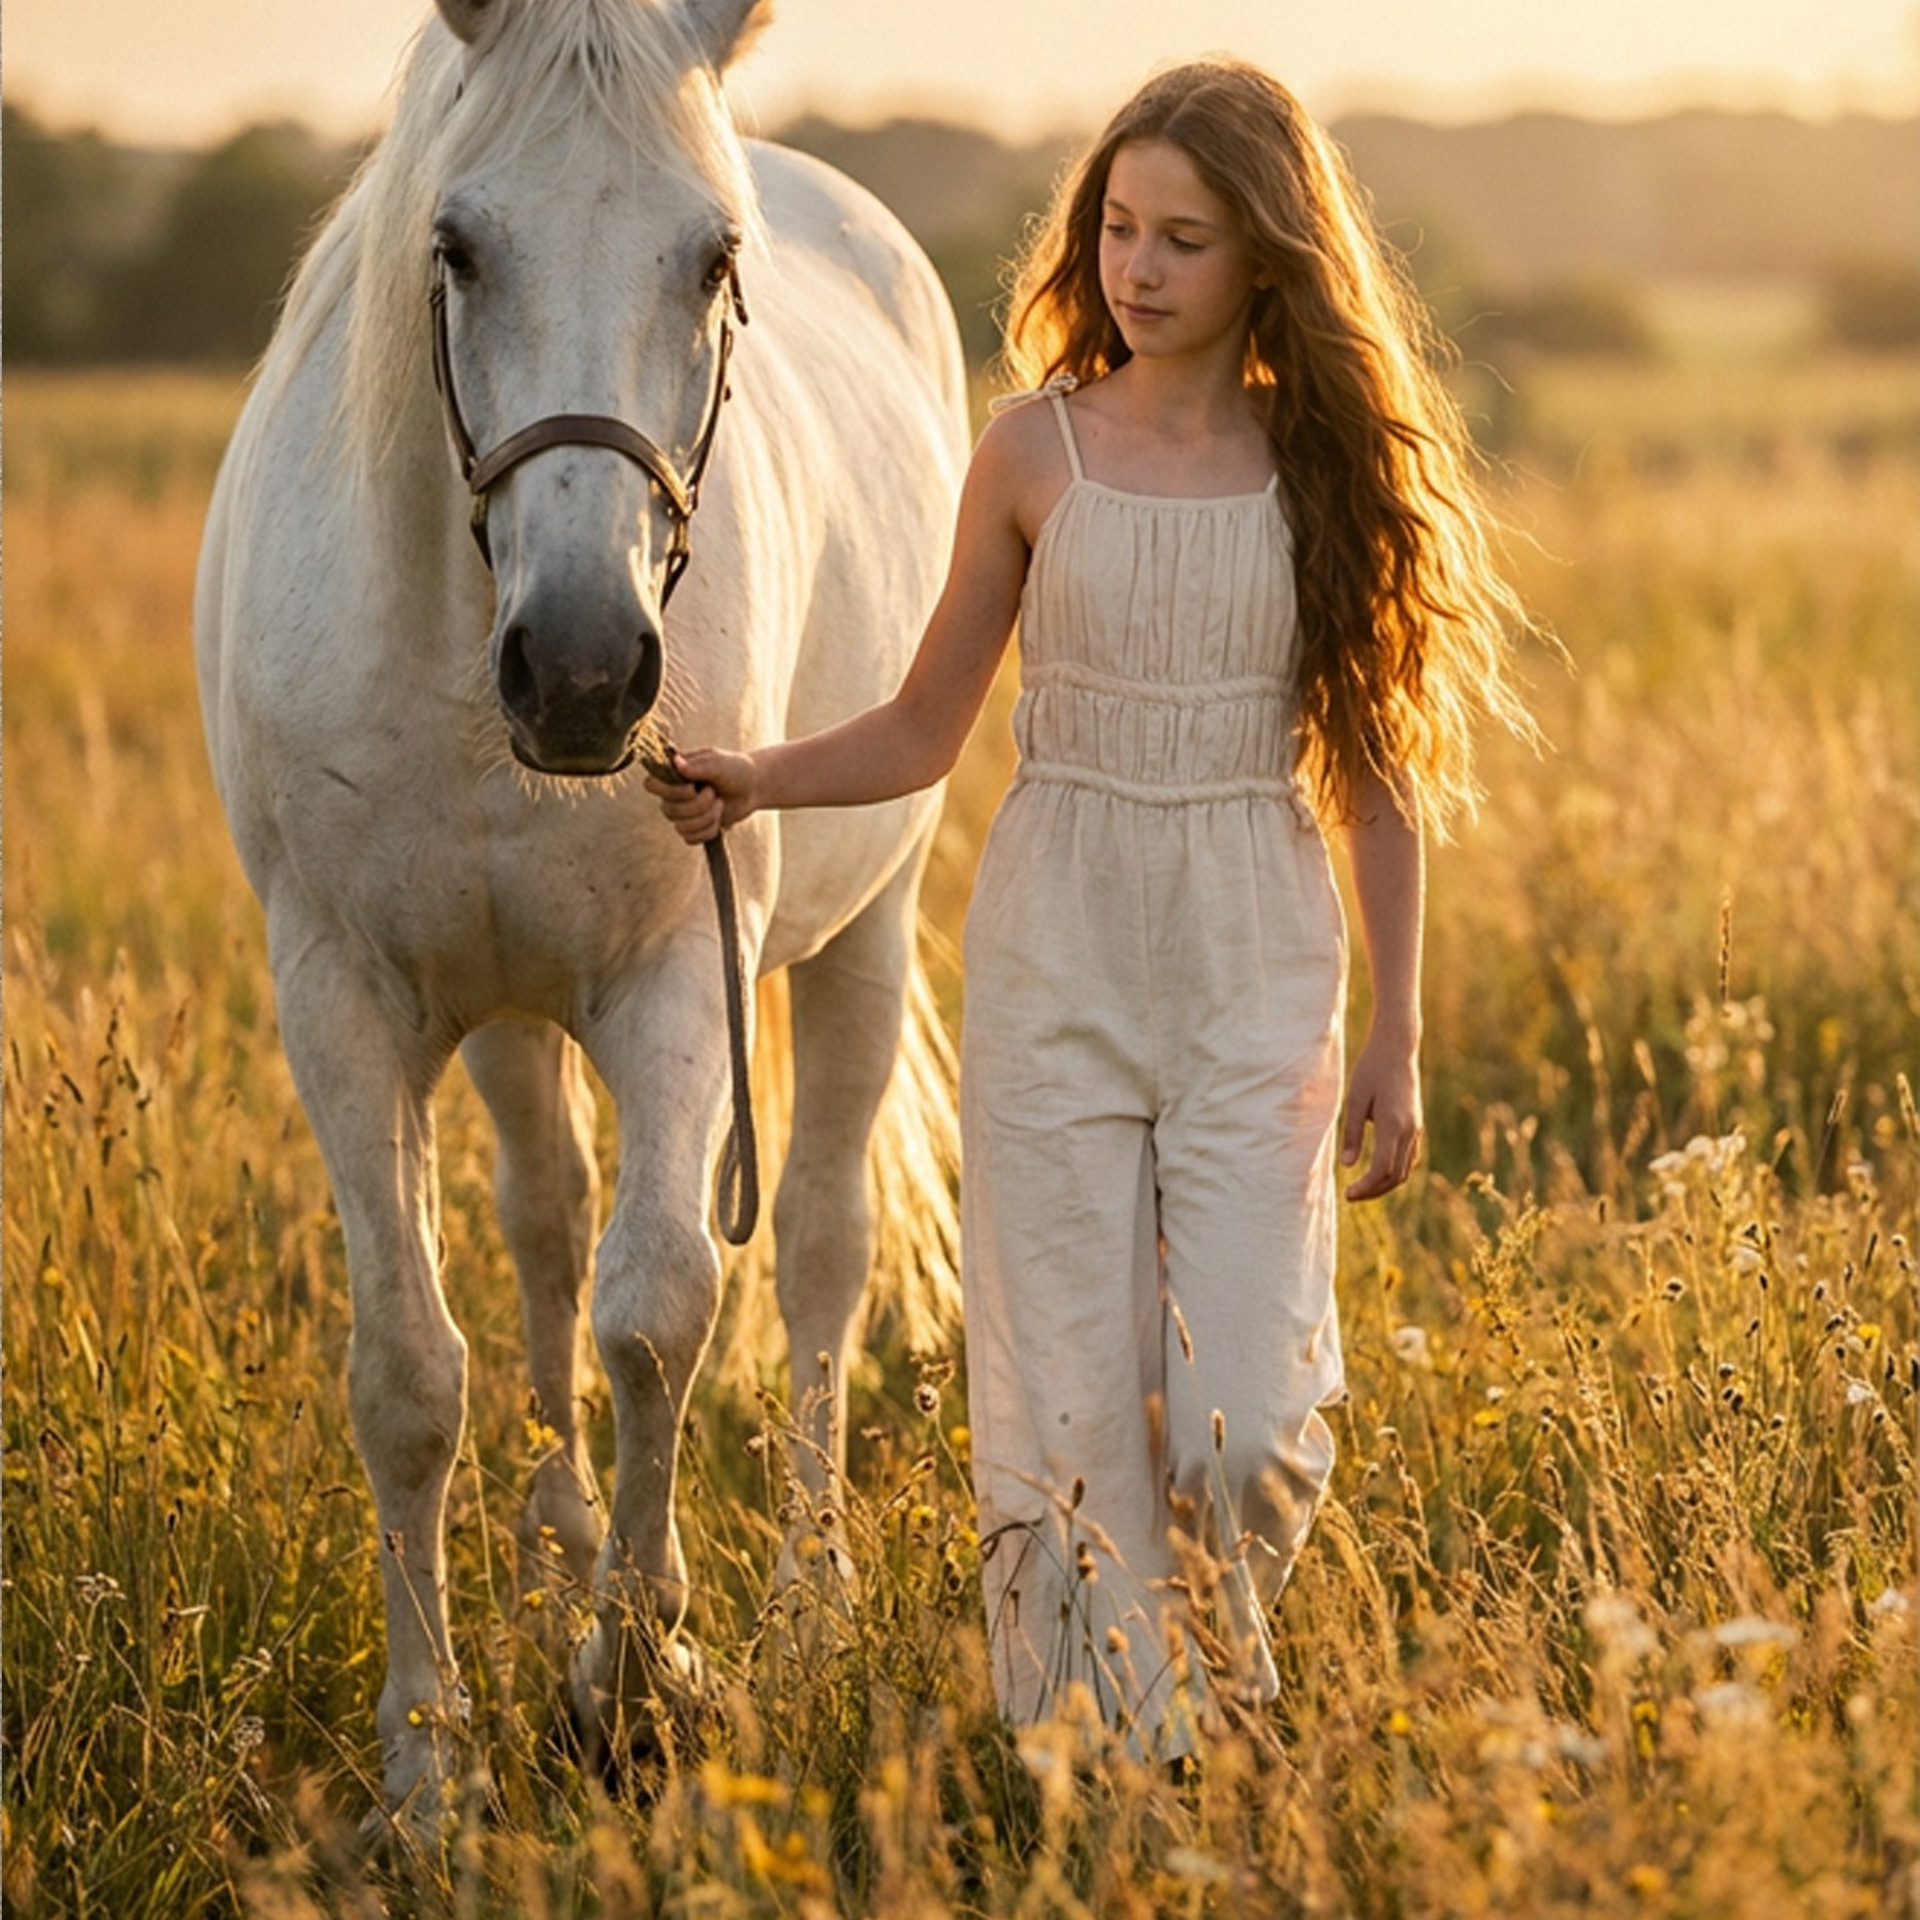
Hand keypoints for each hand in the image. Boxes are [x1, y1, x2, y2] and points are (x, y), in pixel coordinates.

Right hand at [644, 747, 758, 843]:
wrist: (753, 787)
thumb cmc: (735, 769)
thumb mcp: (720, 763)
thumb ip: (699, 765)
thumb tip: (676, 763)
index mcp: (674, 774)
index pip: (651, 785)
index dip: (669, 791)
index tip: (691, 787)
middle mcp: (673, 794)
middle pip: (668, 810)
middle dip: (698, 805)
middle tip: (714, 793)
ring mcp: (682, 813)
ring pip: (681, 827)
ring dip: (707, 818)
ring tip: (720, 804)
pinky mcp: (693, 828)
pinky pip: (691, 838)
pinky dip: (709, 830)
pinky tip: (719, 819)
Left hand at [1341, 1029, 1423, 1201]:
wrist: (1397, 1048)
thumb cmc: (1371, 1070)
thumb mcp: (1355, 1099)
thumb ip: (1352, 1133)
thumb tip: (1348, 1165)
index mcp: (1393, 1125)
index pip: (1382, 1169)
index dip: (1365, 1187)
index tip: (1347, 1194)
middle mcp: (1409, 1130)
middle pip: (1396, 1176)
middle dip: (1374, 1191)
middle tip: (1351, 1196)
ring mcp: (1416, 1128)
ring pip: (1406, 1169)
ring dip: (1385, 1183)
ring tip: (1361, 1188)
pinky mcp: (1416, 1125)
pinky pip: (1409, 1157)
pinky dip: (1395, 1170)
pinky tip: (1377, 1171)